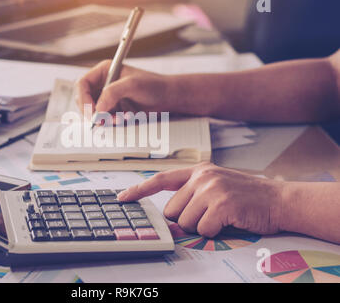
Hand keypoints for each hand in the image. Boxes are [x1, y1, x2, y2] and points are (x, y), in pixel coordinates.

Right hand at [76, 60, 177, 114]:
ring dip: (104, 119)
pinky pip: (104, 119)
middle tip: (100, 121)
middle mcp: (103, 84)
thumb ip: (112, 93)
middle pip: (84, 100)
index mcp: (104, 71)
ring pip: (93, 112)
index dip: (83, 98)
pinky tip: (125, 119)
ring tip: (119, 119)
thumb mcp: (132, 85)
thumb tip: (98, 107)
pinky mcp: (114, 110)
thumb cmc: (153, 85)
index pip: (83, 84)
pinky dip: (111, 122)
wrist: (167, 98)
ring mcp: (108, 98)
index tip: (91, 111)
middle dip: (92, 112)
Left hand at [118, 163, 284, 237]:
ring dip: (202, 226)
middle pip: (172, 210)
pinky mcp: (221, 204)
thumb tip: (171, 215)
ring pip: (186, 222)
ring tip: (221, 217)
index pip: (161, 179)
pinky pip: (203, 229)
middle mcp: (202, 176)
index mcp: (199, 171)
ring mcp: (211, 188)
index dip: (139, 190)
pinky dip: (215, 232)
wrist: (279, 200)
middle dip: (187, 219)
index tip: (123, 198)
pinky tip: (229, 221)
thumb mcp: (217, 186)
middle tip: (210, 215)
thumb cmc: (247, 197)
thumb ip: (192, 194)